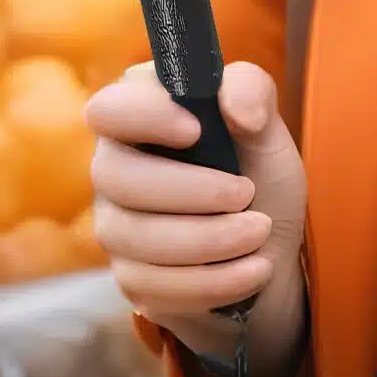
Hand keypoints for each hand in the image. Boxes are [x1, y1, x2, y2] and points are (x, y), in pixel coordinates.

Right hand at [87, 60, 307, 376]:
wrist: (269, 248)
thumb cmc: (256, 173)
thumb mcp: (266, 126)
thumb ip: (252, 91)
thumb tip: (238, 109)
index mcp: (137, 118)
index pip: (107, 109)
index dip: (143, 117)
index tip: (196, 131)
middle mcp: (113, 169)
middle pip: (115, 177)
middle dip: (190, 190)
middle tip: (247, 193)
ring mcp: (115, 226)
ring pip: (135, 237)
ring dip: (210, 239)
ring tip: (260, 232)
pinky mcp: (131, 277)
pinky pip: (154, 285)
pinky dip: (214, 280)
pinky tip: (254, 269)